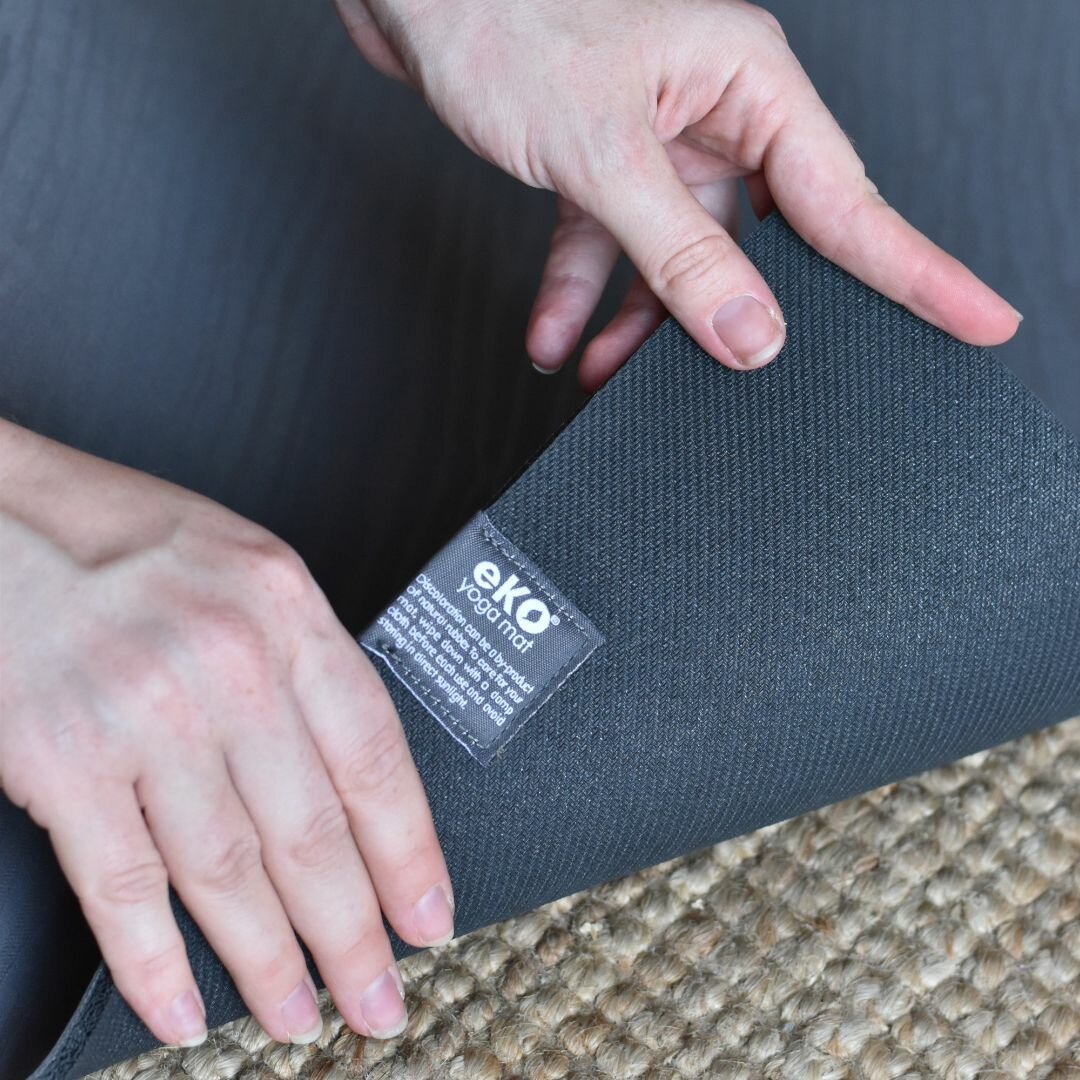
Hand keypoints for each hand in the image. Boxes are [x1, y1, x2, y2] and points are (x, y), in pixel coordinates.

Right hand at [0, 420, 453, 1045]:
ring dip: (269, 963)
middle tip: (379, 999)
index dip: (410, 855)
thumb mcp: (247, 573)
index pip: (376, 758)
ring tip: (298, 1017)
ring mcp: (147, 715)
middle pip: (313, 831)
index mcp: (289, 612)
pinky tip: (185, 1008)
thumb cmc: (125, 542)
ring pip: (229, 872)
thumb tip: (352, 775)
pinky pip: (124, 885)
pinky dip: (155, 962)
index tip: (428, 918)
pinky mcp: (65, 760)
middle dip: (353, 934)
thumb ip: (304, 663)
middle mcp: (230, 664)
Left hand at [335, 0, 1021, 388]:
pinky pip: (609, 246)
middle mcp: (711, 111)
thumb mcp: (604, 155)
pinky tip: (556, 339)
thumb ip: (680, 253)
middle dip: (730, 319)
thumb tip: (753, 334)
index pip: (849, 203)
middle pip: (758, 244)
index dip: (916, 274)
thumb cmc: (501, 25)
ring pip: (674, 258)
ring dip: (638, 323)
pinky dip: (583, 295)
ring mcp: (656, 139)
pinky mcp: (600, 160)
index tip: (978, 320)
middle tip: (742, 383)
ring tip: (604, 374)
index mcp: (748, 84)